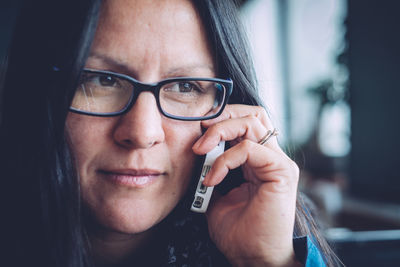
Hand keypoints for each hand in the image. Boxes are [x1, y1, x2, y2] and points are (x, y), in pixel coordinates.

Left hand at [192, 105, 300, 266]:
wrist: (253, 257)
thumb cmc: (238, 231)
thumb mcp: (217, 193)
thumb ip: (213, 169)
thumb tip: (197, 149)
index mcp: (257, 160)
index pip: (245, 122)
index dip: (222, 118)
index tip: (197, 128)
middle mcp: (271, 157)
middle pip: (252, 114)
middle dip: (222, 116)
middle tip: (200, 129)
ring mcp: (278, 162)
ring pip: (252, 122)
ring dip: (220, 131)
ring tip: (201, 149)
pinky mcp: (281, 171)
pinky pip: (249, 149)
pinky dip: (224, 159)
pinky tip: (212, 178)